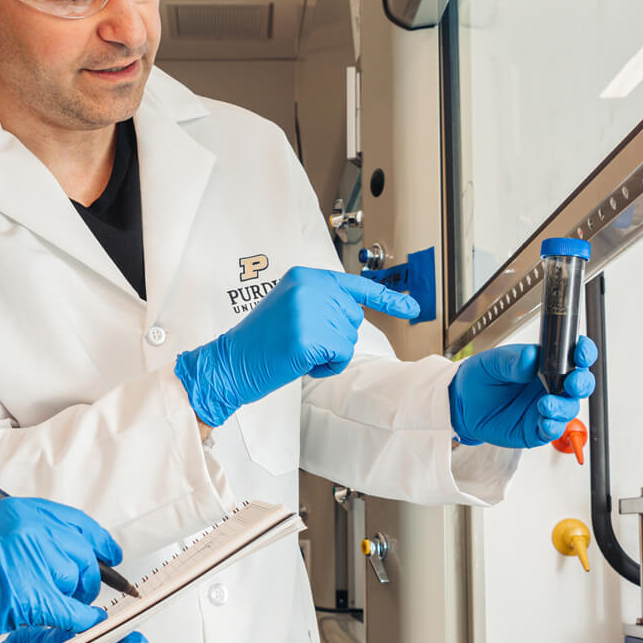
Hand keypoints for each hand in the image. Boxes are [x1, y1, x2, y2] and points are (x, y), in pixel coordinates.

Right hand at [0, 498, 122, 642]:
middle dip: (88, 574)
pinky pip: (71, 609)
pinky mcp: (32, 593)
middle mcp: (27, 528)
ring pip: (76, 578)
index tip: (110, 552)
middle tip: (84, 590)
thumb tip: (70, 549)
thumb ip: (32, 535)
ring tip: (59, 605)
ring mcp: (30, 558)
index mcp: (19, 511)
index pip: (73, 520)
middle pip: (80, 549)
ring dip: (76, 597)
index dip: (97, 539)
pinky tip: (82, 625)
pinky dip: (81, 620)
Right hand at [173, 267, 420, 425]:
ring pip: (349, 338)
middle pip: (353, 318)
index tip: (411, 308)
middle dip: (335, 335)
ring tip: (297, 351)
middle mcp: (309, 287)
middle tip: (301, 341)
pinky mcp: (309, 337)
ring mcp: (309, 311)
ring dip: (330, 353)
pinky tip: (301, 362)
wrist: (231, 361)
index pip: (354, 286)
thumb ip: (321, 301)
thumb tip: (355, 312)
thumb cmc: (261, 341)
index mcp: (304, 276)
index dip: (386, 298)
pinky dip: (327, 366)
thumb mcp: (290, 307)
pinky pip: (341, 356)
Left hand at [448, 336, 597, 447]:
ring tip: (545, 404)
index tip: (580, 352)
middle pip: (580, 384)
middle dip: (582, 382)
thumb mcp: (492, 363)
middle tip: (572, 383)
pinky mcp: (537, 428)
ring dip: (563, 407)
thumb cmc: (479, 378)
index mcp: (544, 364)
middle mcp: (550, 385)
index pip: (572, 356)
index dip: (583, 352)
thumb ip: (513, 361)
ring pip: (569, 408)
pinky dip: (553, 427)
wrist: (462, 404)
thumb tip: (530, 356)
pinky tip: (544, 422)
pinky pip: (553, 430)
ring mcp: (546, 407)